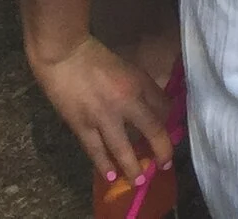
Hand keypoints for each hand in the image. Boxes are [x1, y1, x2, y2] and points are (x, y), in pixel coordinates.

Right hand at [28, 34, 176, 186]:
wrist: (66, 58)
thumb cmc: (100, 61)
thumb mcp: (130, 70)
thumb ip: (145, 89)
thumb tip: (159, 109)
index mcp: (139, 85)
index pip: (163, 108)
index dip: (169, 121)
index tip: (172, 136)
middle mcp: (125, 102)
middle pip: (150, 130)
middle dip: (160, 150)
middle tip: (164, 165)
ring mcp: (102, 116)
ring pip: (121, 147)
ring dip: (131, 166)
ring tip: (138, 180)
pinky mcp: (80, 125)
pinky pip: (95, 149)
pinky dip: (103, 164)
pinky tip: (109, 175)